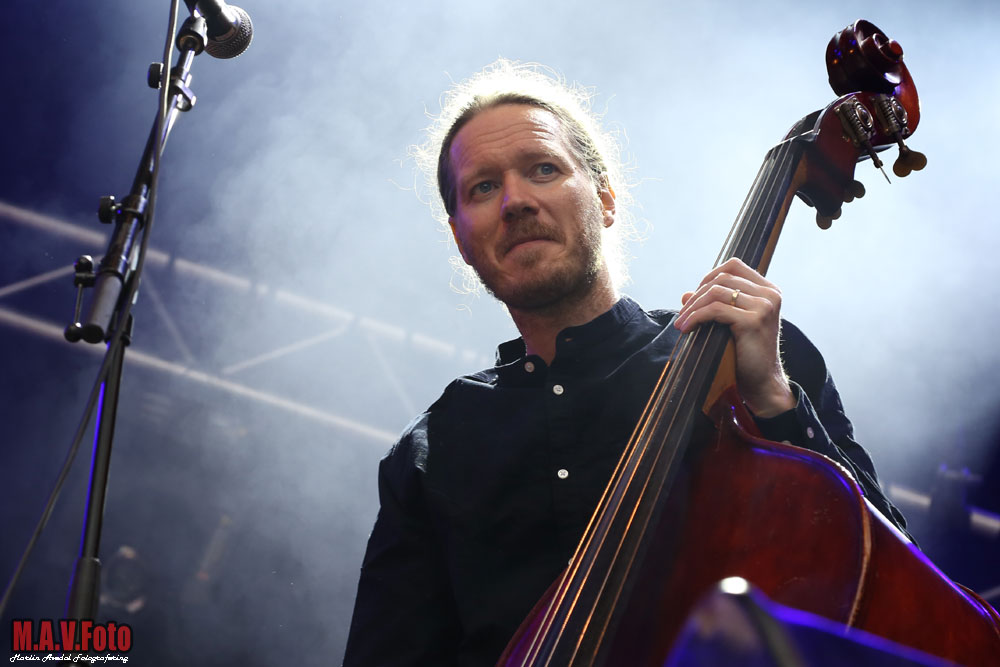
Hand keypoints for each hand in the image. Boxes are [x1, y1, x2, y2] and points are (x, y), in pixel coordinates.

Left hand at [673, 258, 794, 417]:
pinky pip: (715, 310)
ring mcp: (764, 305)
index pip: (733, 266)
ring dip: (693, 306)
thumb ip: (712, 305)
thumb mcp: (729, 324)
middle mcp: (770, 294)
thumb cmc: (746, 354)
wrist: (762, 382)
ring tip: (681, 322)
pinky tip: (686, 328)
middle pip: (722, 278)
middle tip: (682, 314)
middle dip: (697, 295)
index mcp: (768, 290)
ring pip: (717, 292)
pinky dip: (696, 317)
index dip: (709, 277)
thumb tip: (685, 294)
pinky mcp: (754, 320)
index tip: (695, 297)